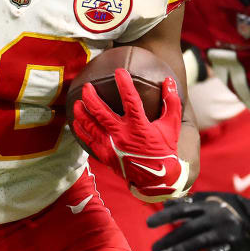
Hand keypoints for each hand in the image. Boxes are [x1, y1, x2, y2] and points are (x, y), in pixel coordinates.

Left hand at [72, 69, 188, 201]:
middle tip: (87, 86)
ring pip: (90, 125)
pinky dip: (81, 129)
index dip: (124, 84)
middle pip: (100, 112)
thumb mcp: (172, 126)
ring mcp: (111, 146)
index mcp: (139, 126)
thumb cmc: (165, 149)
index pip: (130, 99)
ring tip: (78, 101)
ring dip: (82, 111)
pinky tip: (77, 120)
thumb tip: (169, 81)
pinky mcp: (105, 155)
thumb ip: (171, 102)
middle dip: (91, 96)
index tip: (119, 71)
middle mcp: (122, 135)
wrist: (157, 178)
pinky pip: (88, 140)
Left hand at [148, 193, 249, 250]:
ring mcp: (224, 232)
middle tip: (153, 249)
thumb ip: (191, 203)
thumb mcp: (214, 201)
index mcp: (209, 204)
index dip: (165, 216)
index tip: (149, 224)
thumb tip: (166, 204)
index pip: (183, 209)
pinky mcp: (231, 247)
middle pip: (187, 229)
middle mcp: (215, 216)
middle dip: (168, 240)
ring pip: (196, 243)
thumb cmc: (233, 210)